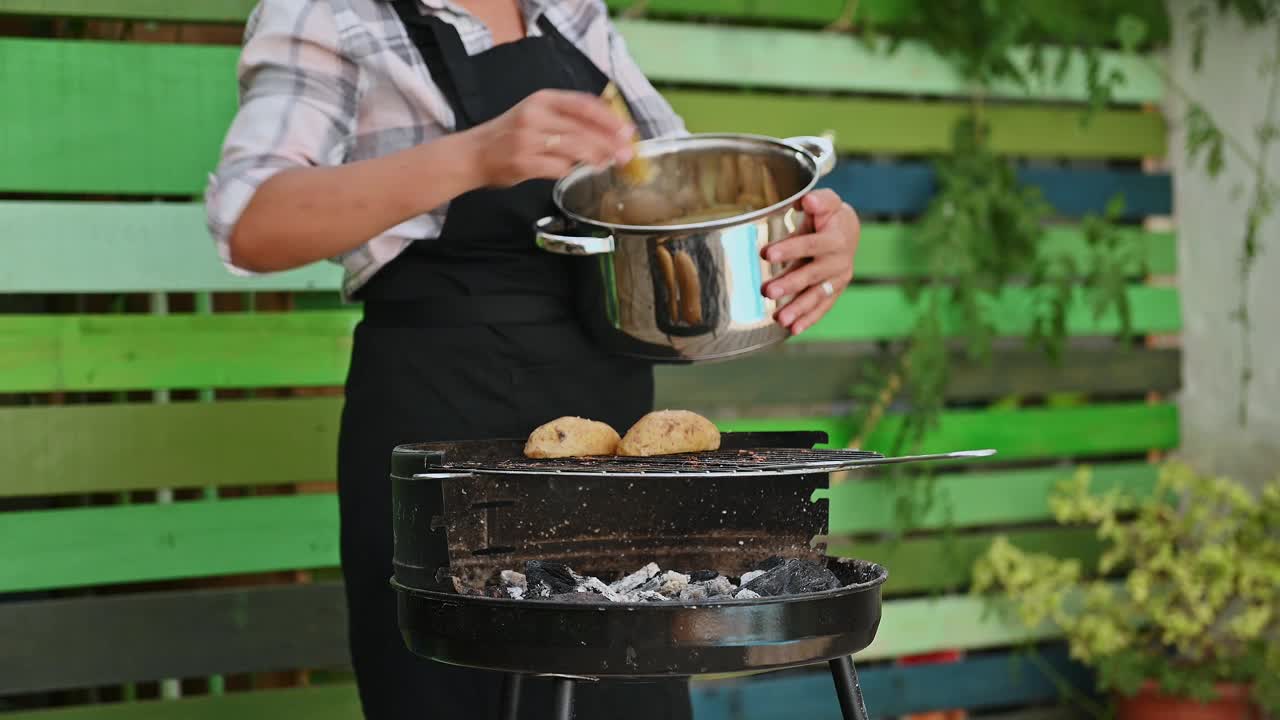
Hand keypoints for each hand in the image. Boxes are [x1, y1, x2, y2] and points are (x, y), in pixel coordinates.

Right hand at [466, 89, 635, 187]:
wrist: (474, 154)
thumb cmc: (511, 135)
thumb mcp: (537, 115)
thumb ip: (568, 119)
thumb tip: (607, 132)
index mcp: (542, 99)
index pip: (584, 104)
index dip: (609, 118)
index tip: (627, 130)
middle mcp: (535, 115)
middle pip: (582, 127)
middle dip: (609, 142)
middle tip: (626, 153)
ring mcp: (528, 139)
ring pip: (574, 147)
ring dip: (596, 157)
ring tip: (608, 163)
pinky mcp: (524, 163)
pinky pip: (558, 168)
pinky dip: (571, 170)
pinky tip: (579, 172)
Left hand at [760, 189, 859, 335]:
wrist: (848, 231)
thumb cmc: (830, 215)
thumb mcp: (828, 202)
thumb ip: (819, 200)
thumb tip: (807, 200)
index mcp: (836, 239)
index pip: (810, 244)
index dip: (789, 248)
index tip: (766, 253)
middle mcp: (839, 262)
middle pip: (812, 275)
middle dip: (789, 284)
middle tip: (767, 291)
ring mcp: (837, 279)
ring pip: (817, 296)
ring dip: (799, 309)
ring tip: (780, 319)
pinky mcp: (833, 292)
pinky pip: (822, 308)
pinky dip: (809, 320)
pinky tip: (792, 330)